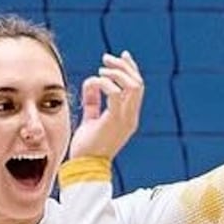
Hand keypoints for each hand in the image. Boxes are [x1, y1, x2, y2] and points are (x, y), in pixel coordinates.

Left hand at [70, 51, 144, 165]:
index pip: (138, 88)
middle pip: (138, 83)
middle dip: (123, 67)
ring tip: (101, 71)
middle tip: (106, 60)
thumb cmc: (86, 147)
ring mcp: (126, 119)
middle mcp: (131, 117)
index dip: (131, 69)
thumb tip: (91, 82)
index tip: (120, 56)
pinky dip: (106, 83)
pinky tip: (96, 82)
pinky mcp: (115, 120)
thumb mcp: (91, 119)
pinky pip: (116, 93)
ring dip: (116, 73)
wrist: (85, 167)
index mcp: (129, 117)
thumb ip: (92, 101)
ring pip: (133, 85)